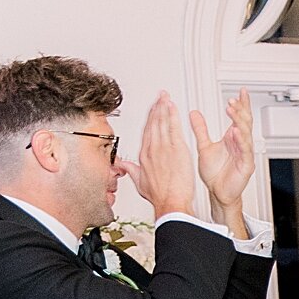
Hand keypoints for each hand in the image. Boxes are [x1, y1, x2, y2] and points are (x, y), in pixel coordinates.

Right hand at [119, 92, 196, 217]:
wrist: (170, 202)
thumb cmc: (159, 196)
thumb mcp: (140, 183)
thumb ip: (131, 171)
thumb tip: (122, 165)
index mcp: (144, 155)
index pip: (147, 132)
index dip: (150, 119)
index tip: (153, 109)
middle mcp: (152, 149)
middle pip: (153, 123)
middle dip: (156, 108)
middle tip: (160, 96)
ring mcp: (163, 148)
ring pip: (162, 122)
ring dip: (164, 107)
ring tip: (165, 97)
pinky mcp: (176, 150)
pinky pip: (173, 127)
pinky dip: (172, 115)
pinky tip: (172, 106)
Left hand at [191, 88, 255, 225]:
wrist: (218, 193)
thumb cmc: (215, 174)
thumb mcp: (204, 146)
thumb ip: (200, 129)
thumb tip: (193, 114)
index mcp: (232, 139)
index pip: (238, 117)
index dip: (240, 105)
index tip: (240, 92)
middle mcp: (240, 144)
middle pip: (245, 122)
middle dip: (241, 110)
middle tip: (233, 99)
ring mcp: (244, 154)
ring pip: (245, 134)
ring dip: (239, 121)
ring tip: (232, 110)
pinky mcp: (246, 166)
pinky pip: (244, 151)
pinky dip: (240, 141)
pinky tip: (235, 131)